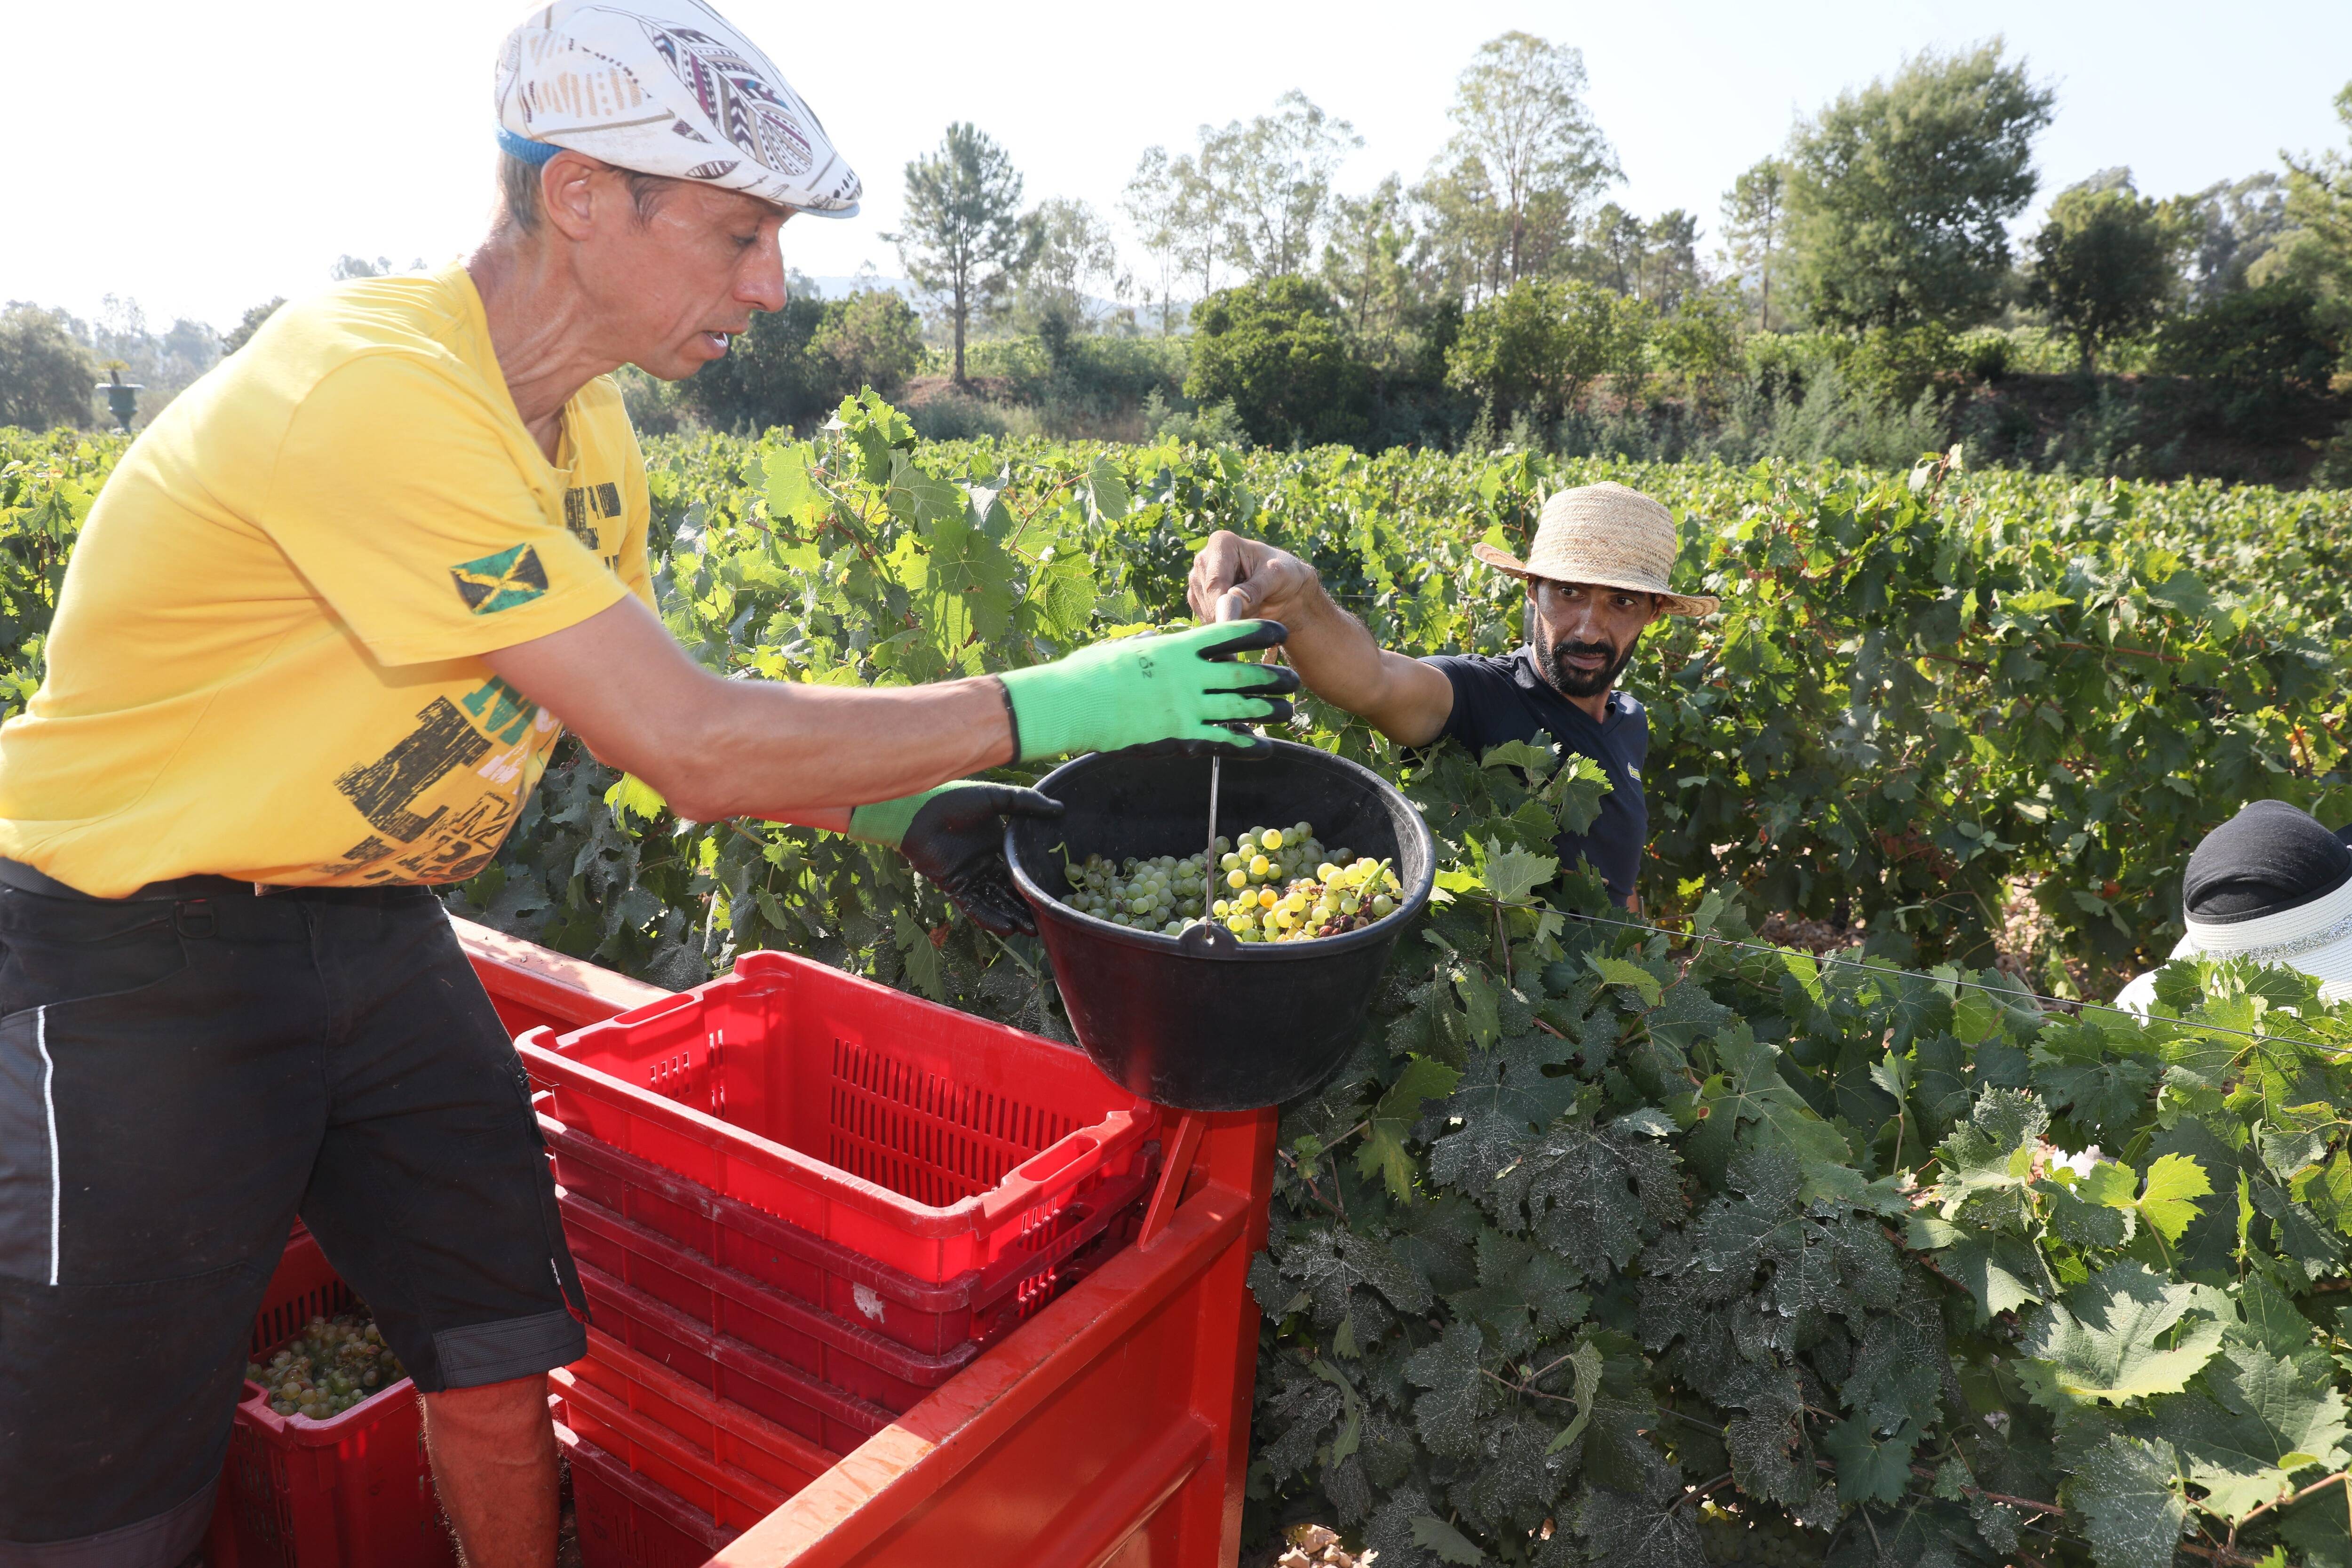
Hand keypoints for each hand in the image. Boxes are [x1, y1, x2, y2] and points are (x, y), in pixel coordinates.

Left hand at [848, 782, 1063, 934]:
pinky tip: (1007, 928)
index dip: (1034, 879)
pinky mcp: (954, 887)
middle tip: (1046, 920)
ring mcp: (969, 876)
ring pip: (995, 901)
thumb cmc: (953, 800)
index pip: (1019, 865)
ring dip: (1012, 916)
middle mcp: (984, 862)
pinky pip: (974, 907)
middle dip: (1026, 905)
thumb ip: (1026, 802)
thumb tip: (1059, 808)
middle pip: (1010, 888)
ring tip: (1031, 930)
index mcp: (996, 842)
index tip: (1052, 890)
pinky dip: (989, 918)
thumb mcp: (994, 797)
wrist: (918, 813)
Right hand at [995, 620, 1300, 759]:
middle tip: (1294, 680)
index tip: (1279, 633)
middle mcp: (1189, 676)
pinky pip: (1223, 742)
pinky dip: (1249, 745)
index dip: (1260, 635)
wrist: (1070, 703)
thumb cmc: (1091, 672)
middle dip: (1274, 677)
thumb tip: (1168, 643)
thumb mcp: (1129, 648)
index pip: (1231, 635)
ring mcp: (1186, 708)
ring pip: (1242, 708)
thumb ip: (1157, 647)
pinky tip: (1267, 748)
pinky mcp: (1179, 738)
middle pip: (1246, 674)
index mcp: (1177, 648)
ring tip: (1289, 711)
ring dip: (1270, 710)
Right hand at [1187, 532, 1322, 624]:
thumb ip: (1256, 588)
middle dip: (1231, 612)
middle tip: (1257, 611)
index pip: (1215, 580)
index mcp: (1222, 543)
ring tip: (1253, 610)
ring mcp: (1197, 579)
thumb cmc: (1283, 574)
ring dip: (1229, 619)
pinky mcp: (1197, 598)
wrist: (1284, 590)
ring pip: (1206, 610)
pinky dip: (1223, 624)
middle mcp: (1204, 559)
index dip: (1224, 605)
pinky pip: (1205, 618)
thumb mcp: (1277, 577)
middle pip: (1208, 596)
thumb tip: (1232, 600)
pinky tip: (1241, 616)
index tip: (1236, 624)